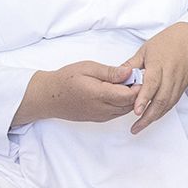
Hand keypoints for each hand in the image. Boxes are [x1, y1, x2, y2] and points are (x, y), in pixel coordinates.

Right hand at [17, 61, 136, 124]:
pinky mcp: (98, 119)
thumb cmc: (66, 79)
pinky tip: (116, 92)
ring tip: (125, 83)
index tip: (138, 74)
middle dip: (136, 92)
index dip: (138, 85)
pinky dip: (122, 104)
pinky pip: (117, 113)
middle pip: (130, 104)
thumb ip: (110, 72)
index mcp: (100, 95)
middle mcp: (102, 109)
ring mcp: (100, 116)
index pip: (129, 95)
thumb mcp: (88, 68)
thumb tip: (130, 72)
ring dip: (129, 98)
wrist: (48, 97)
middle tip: (134, 77)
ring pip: (125, 110)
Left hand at [121, 22, 187, 134]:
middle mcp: (170, 75)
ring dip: (155, 117)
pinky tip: (153, 117)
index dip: (144, 98)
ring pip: (168, 104)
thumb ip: (131, 64)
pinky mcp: (182, 87)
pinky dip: (162, 111)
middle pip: (161, 99)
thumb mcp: (145, 49)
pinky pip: (172, 102)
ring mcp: (178, 82)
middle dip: (148, 116)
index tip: (136, 111)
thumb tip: (117, 77)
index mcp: (159, 63)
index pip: (152, 83)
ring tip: (141, 126)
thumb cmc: (169, 41)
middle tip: (136, 127)